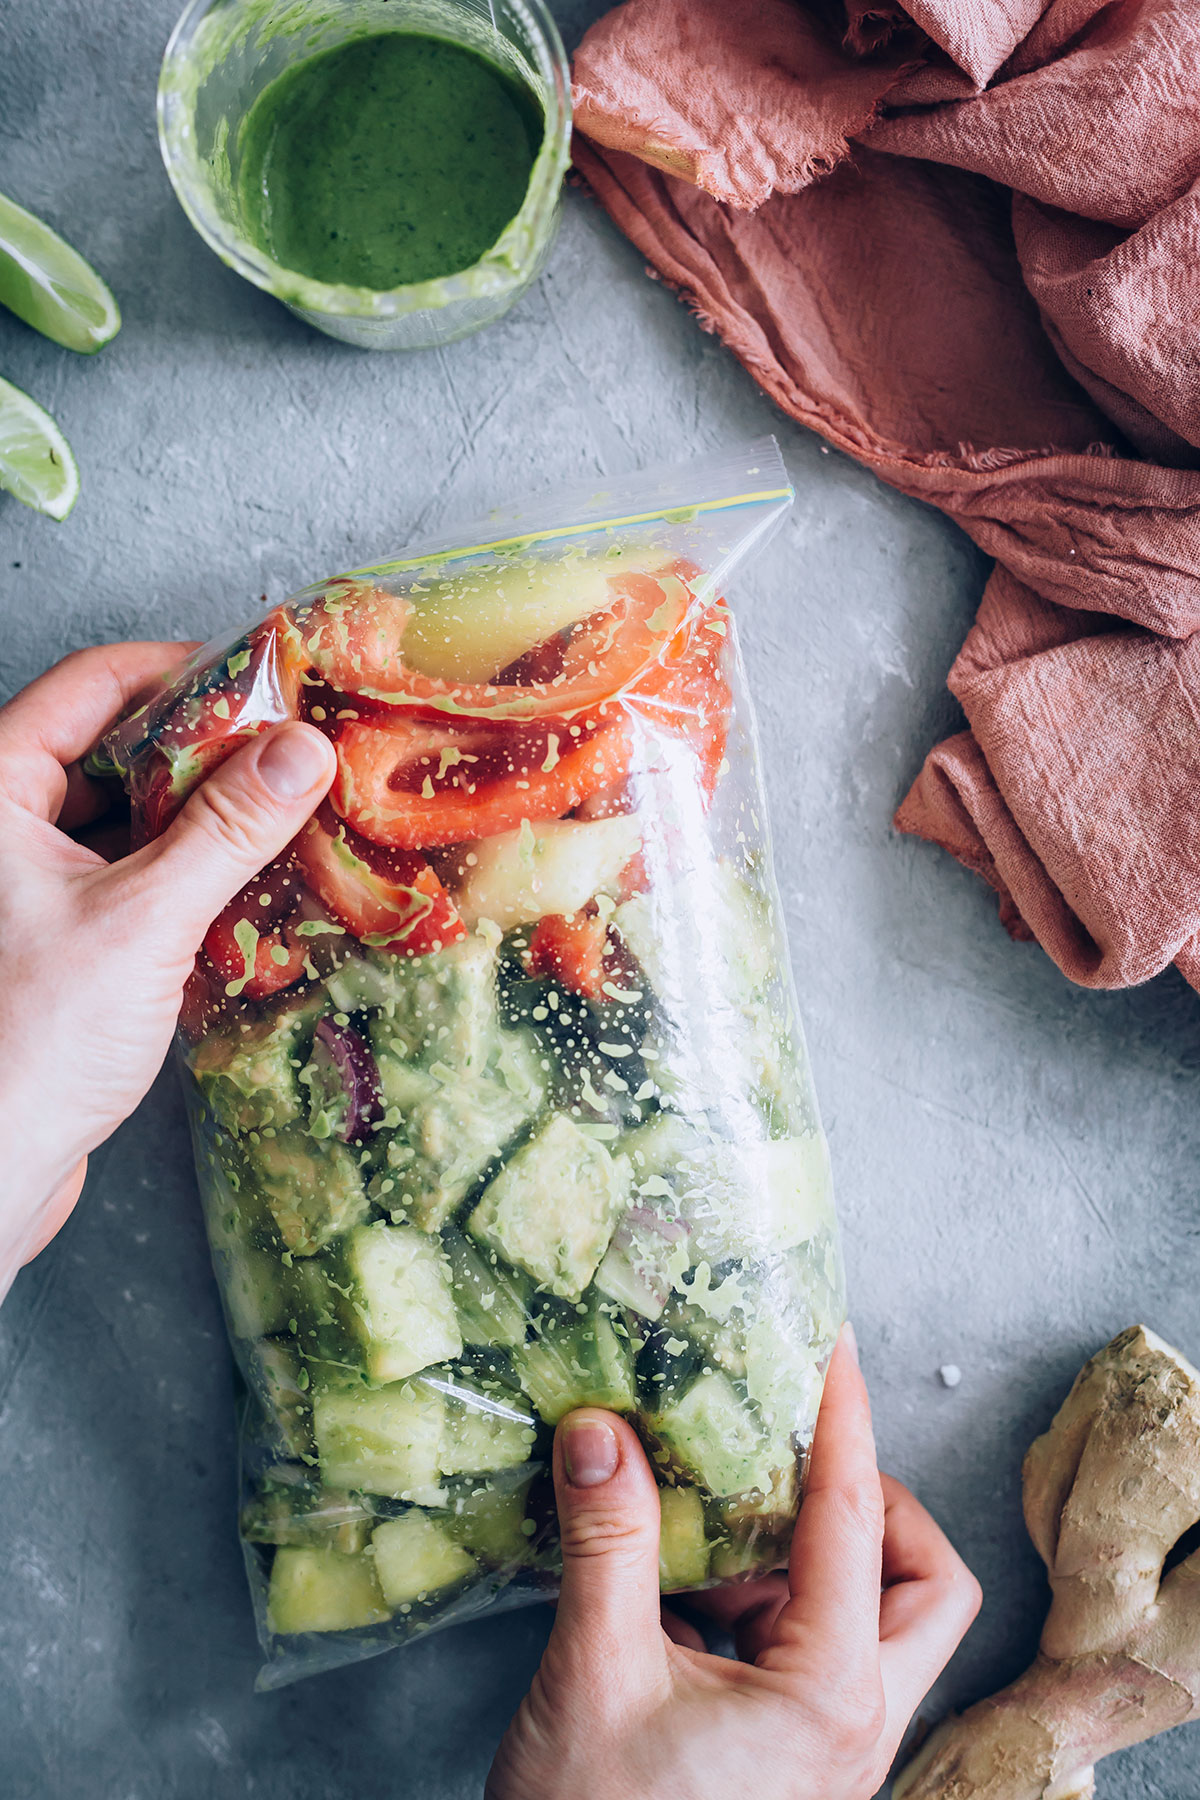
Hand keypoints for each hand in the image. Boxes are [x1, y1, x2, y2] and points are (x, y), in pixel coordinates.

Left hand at [0, 643, 335, 1296]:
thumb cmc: (29, 1044)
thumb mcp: (144, 920)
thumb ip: (227, 830)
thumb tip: (303, 749)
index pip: (90, 686)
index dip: (181, 670)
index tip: (266, 677)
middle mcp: (3, 831)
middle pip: (116, 751)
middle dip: (208, 751)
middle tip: (296, 751)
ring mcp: (30, 888)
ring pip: (130, 821)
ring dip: (206, 821)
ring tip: (291, 818)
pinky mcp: (58, 943)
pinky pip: (133, 882)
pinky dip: (190, 880)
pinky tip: (255, 890)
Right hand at [488, 1331, 980, 1799]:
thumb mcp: (594, 1674)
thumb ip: (606, 1544)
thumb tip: (599, 1430)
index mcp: (828, 1697)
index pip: (856, 1520)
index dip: (843, 1420)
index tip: (829, 1348)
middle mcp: (852, 1724)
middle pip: (924, 1586)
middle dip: (874, 1505)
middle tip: (793, 1459)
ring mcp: (827, 1748)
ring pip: (877, 1623)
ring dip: (813, 1556)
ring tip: (722, 1515)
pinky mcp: (791, 1760)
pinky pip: (814, 1653)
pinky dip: (767, 1601)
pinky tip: (684, 1585)